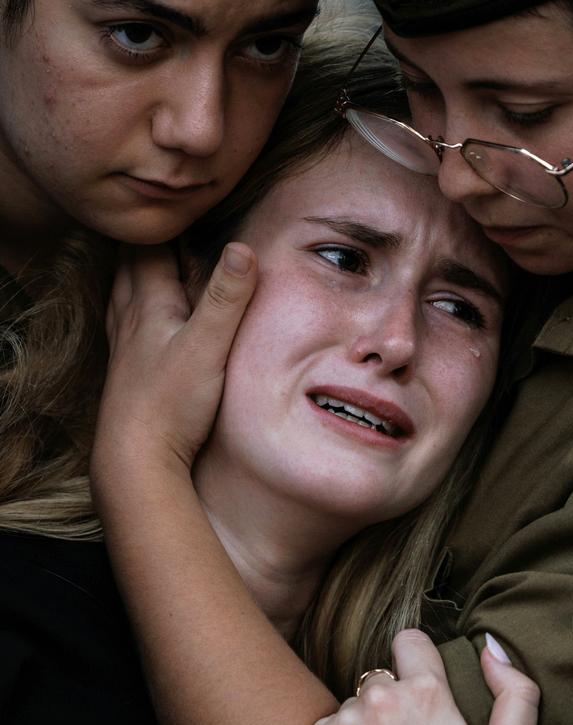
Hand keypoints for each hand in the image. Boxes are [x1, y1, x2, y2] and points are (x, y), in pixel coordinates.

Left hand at [93, 241, 256, 482]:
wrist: (136, 459)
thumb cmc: (171, 405)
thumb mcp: (208, 348)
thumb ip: (225, 299)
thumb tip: (241, 247)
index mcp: (148, 306)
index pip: (149, 248)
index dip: (168, 225)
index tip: (188, 208)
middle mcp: (129, 321)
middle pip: (130, 266)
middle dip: (149, 243)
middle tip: (171, 225)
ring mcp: (124, 349)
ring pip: (122, 295)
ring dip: (134, 273)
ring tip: (149, 260)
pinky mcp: (127, 375)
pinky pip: (123, 326)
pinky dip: (131, 308)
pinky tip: (139, 321)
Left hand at [302, 629, 538, 724]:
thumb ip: (516, 695)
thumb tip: (491, 646)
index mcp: (427, 693)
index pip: (412, 641)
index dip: (419, 661)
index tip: (425, 694)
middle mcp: (380, 697)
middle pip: (383, 679)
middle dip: (396, 704)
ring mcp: (343, 720)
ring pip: (356, 706)